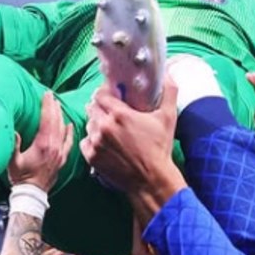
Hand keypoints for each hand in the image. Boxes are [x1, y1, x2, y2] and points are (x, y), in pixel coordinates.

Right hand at [7, 92, 73, 191]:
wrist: (32, 194)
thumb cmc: (20, 177)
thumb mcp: (13, 160)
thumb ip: (15, 144)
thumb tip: (15, 131)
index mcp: (42, 144)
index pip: (46, 120)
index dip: (47, 106)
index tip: (46, 95)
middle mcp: (54, 147)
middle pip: (56, 122)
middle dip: (54, 107)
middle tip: (52, 95)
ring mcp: (59, 153)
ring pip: (62, 130)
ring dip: (60, 116)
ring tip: (58, 105)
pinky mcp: (62, 159)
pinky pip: (69, 143)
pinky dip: (70, 133)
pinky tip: (70, 125)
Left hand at [80, 77, 179, 193]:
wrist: (151, 180)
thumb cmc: (160, 149)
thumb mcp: (168, 118)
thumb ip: (169, 92)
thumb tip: (169, 74)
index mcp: (119, 114)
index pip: (100, 94)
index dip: (105, 93)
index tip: (111, 95)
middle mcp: (104, 126)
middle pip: (92, 107)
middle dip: (100, 107)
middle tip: (110, 111)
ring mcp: (96, 142)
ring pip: (89, 124)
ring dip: (96, 123)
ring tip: (108, 128)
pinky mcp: (92, 157)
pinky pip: (85, 141)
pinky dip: (92, 140)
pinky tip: (104, 142)